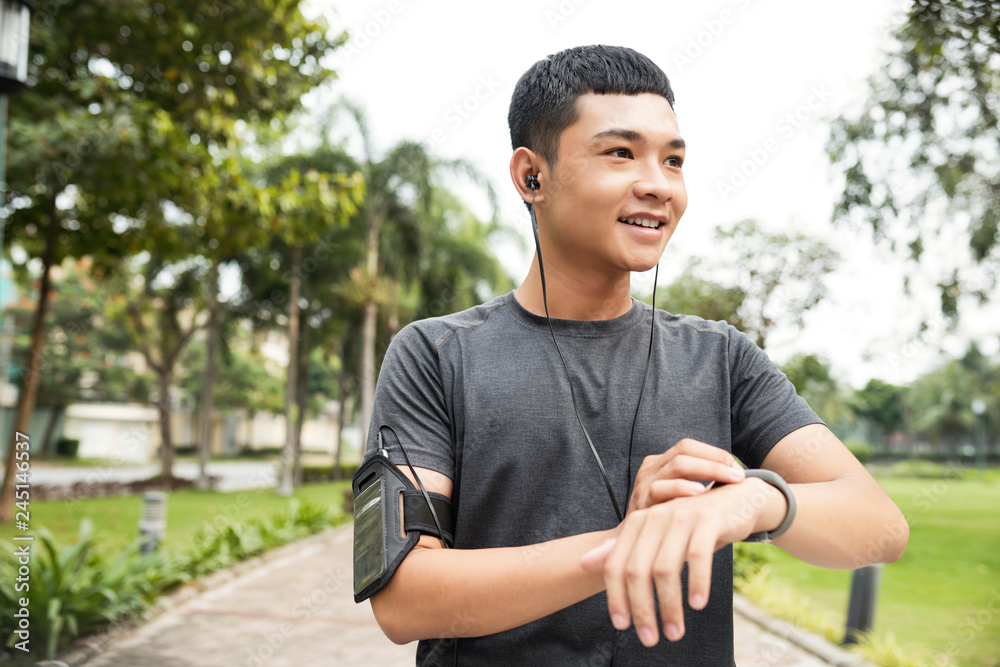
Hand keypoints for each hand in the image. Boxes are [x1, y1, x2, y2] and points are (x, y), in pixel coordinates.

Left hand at [580, 478, 780, 646]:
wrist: (733, 500)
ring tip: (674, 632)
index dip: (616, 597)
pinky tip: (697, 604)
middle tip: (650, 638)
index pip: (616, 565)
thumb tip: (584, 563)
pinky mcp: (707, 521)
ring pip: (666, 568)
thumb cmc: (690, 524)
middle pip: (637, 571)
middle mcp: (654, 518)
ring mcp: (680, 517)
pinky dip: (697, 583)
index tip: (622, 626)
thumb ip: (621, 549)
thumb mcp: (654, 536)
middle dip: (642, 609)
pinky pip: (697, 556)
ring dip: (669, 606)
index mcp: (637, 523)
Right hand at [628, 438, 745, 511]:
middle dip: (716, 461)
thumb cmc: (665, 520)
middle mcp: (651, 468)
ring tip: (729, 479)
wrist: (632, 545)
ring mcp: (644, 484)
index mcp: (660, 463)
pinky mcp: (640, 502)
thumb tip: (737, 477)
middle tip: (739, 475)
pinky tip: (700, 494)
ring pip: (677, 466)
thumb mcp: (677, 497)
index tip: (736, 468)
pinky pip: (660, 489)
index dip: (714, 453)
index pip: (688, 446)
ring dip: (708, 470)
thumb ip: (697, 485)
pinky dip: (681, 488)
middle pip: (685, 451)